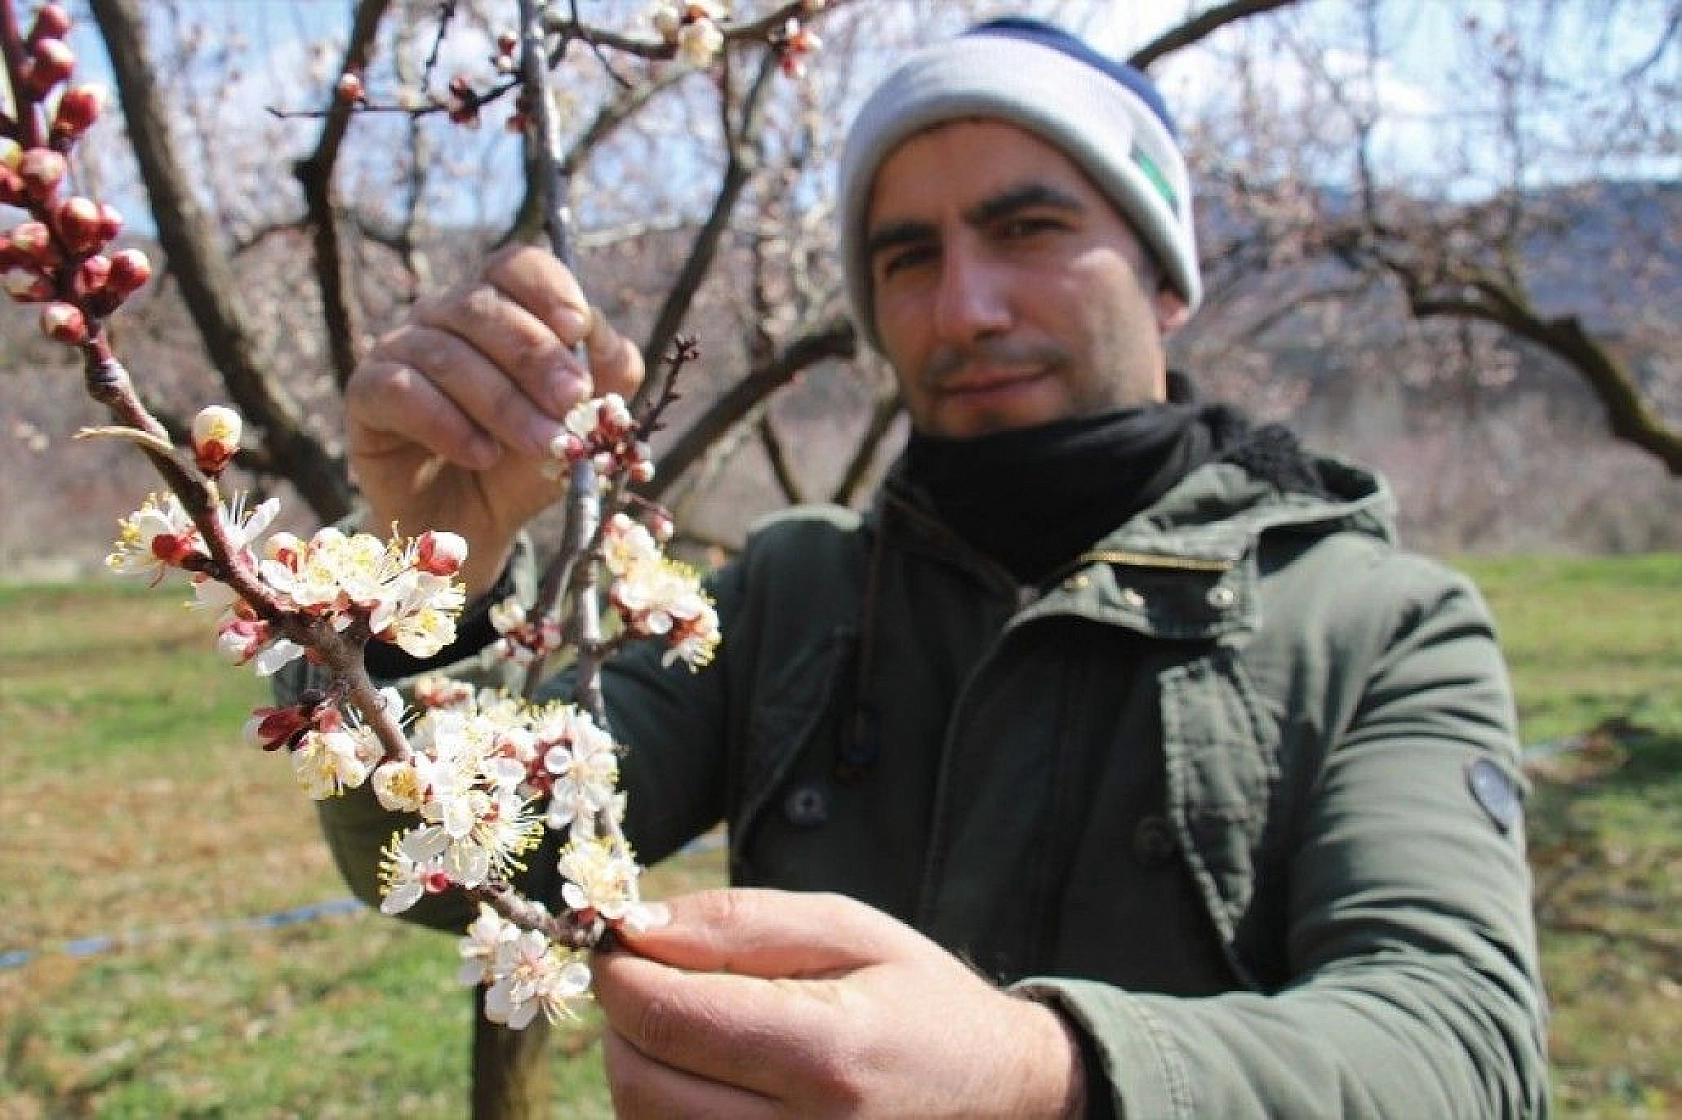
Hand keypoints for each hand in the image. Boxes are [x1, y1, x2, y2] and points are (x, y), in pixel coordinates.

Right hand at [345, 244, 643, 596]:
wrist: (472, 527)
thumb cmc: (525, 464)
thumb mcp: (580, 422)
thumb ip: (606, 376)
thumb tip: (602, 336)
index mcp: (499, 308)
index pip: (515, 266)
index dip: (547, 288)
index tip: (577, 328)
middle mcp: (444, 317)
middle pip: (482, 307)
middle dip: (535, 357)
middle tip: (571, 401)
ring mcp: (399, 350)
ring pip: (445, 353)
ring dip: (502, 403)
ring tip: (541, 444)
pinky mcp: (366, 394)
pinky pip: (401, 391)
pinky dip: (447, 424)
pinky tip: (481, 455)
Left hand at [593, 888, 1084, 1119]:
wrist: (992, 1094)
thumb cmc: (919, 999)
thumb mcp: (846, 930)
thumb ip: (737, 924)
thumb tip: (636, 929)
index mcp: (826, 1052)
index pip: (668, 1017)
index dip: (620, 972)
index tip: (619, 941)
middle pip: (639, 1081)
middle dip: (625, 1021)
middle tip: (656, 980)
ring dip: (644, 1065)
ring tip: (696, 1026)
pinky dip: (671, 1105)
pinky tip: (712, 1074)